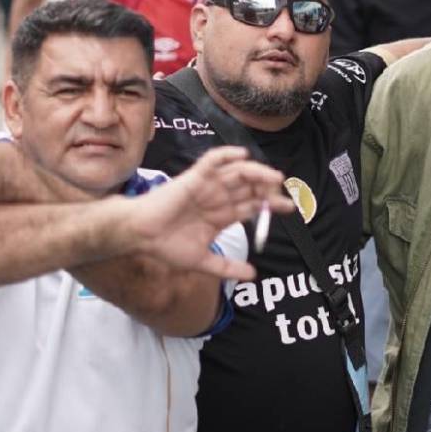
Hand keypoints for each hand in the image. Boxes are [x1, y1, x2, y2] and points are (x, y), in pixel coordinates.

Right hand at [127, 146, 294, 280]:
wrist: (141, 237)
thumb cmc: (166, 246)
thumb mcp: (203, 262)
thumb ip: (227, 267)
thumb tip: (253, 276)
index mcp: (221, 215)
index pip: (252, 205)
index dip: (271, 205)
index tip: (290, 207)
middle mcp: (218, 197)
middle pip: (250, 188)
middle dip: (269, 189)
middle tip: (285, 193)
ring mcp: (207, 186)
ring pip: (238, 173)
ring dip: (257, 172)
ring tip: (275, 178)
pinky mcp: (194, 177)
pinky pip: (212, 160)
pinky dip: (227, 155)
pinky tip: (243, 156)